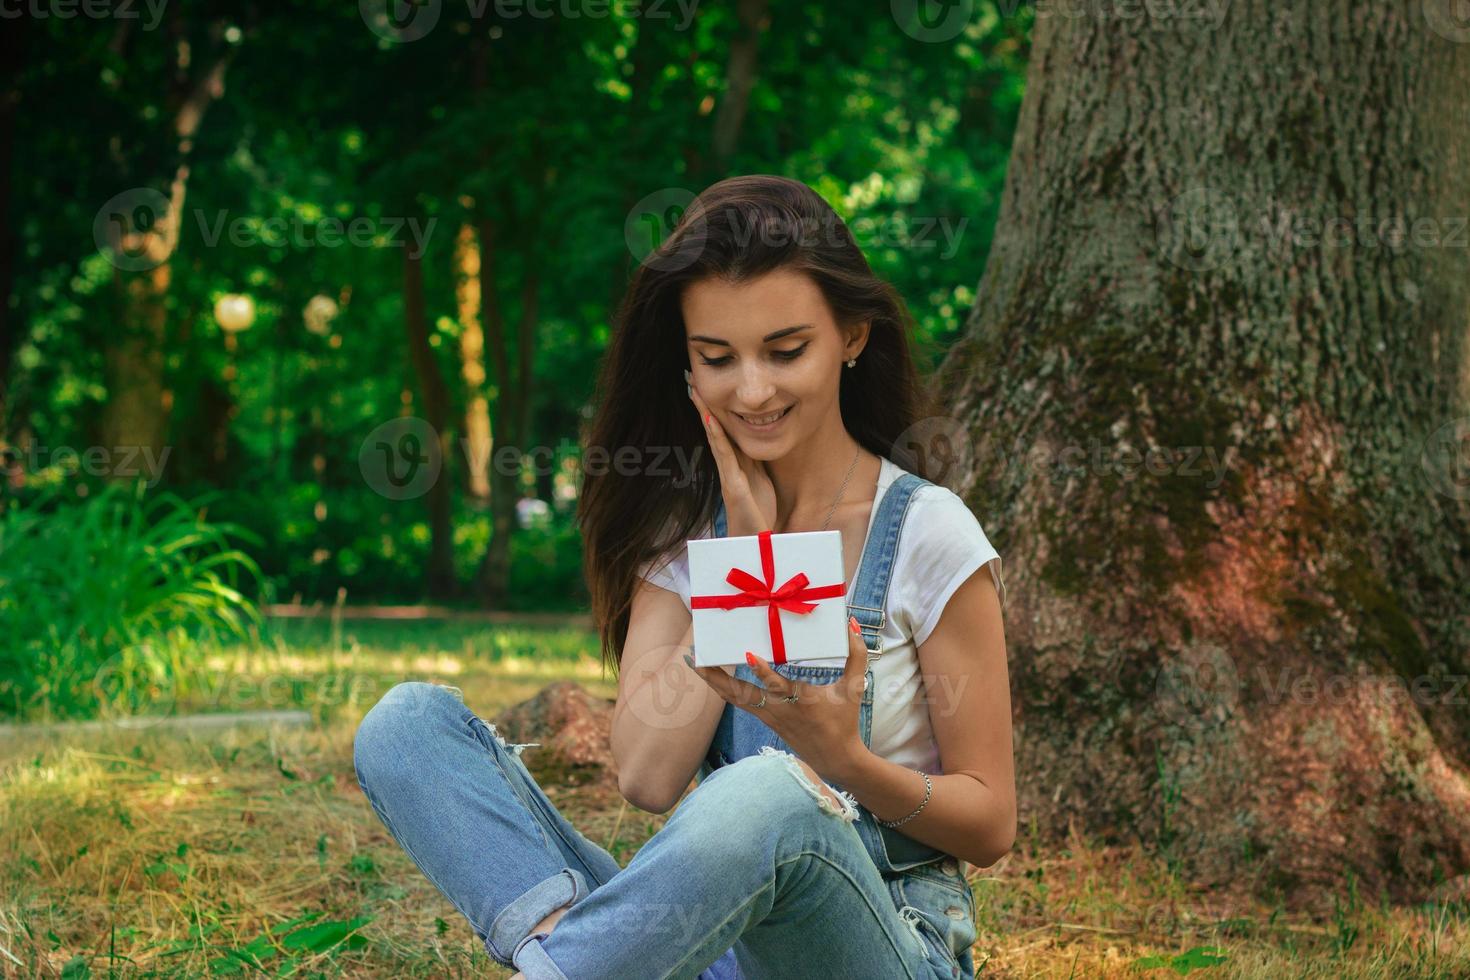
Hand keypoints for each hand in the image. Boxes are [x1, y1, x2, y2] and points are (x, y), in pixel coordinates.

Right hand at [686, 367, 776, 538]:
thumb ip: (758, 463)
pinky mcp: (733, 487)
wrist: (758, 546)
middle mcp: (729, 467)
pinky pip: (724, 458)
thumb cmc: (759, 515)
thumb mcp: (762, 481)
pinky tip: (711, 420)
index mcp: (737, 464)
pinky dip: (717, 438)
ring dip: (705, 414)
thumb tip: (762, 441)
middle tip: (691, 378)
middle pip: (714, 429)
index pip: (724, 430)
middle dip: (704, 404)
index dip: (715, 408)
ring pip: (715, 438)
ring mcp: (729, 476)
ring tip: (696, 390)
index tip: (705, 385)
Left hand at [687, 614, 869, 782]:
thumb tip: (852, 623)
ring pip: (733, 698)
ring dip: (712, 681)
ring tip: (693, 662)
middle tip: (694, 659)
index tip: (749, 654)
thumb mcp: (854, 688)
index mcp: (800, 700)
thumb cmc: (844, 721)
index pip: (777, 685)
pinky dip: (723, 688)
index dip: (763, 672)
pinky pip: (738, 702)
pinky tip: (710, 676)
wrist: (836, 759)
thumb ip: (856, 654)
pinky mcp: (764, 719)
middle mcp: (778, 709)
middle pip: (739, 693)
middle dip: (715, 676)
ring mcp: (767, 716)